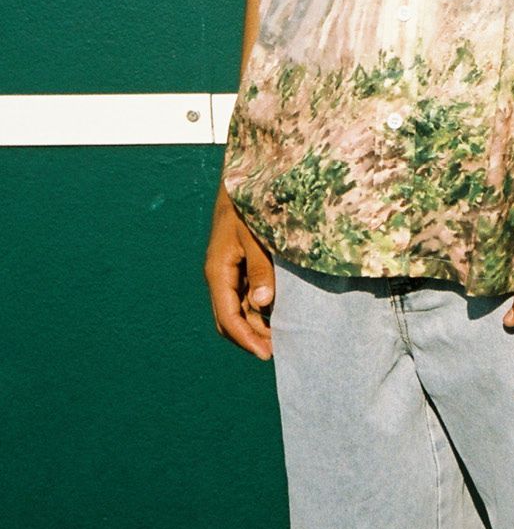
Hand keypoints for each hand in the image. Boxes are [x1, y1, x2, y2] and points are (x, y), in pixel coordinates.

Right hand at [204, 183, 274, 360]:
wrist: (243, 174)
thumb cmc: (248, 202)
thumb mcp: (255, 235)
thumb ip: (260, 268)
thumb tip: (262, 303)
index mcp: (218, 270)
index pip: (228, 317)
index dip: (246, 339)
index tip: (266, 354)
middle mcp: (219, 273)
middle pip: (229, 318)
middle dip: (250, 336)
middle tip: (278, 349)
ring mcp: (227, 267)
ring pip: (237, 307)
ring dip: (255, 323)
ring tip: (281, 335)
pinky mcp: (238, 260)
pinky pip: (244, 292)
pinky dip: (257, 306)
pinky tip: (277, 310)